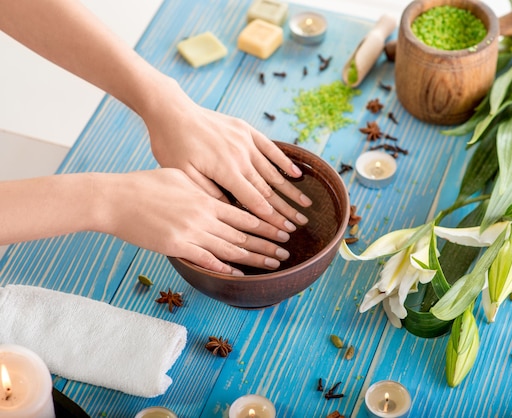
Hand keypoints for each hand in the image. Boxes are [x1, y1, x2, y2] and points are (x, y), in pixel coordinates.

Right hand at [97, 169, 291, 273]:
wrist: (115, 198)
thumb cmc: (144, 185)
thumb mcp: (179, 177)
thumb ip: (202, 188)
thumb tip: (217, 194)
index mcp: (206, 198)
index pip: (244, 213)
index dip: (267, 222)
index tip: (283, 227)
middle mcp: (203, 216)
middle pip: (243, 233)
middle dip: (268, 242)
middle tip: (287, 249)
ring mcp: (190, 232)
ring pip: (230, 248)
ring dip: (254, 257)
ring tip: (274, 263)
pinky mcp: (176, 246)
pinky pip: (206, 259)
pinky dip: (224, 267)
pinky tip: (239, 274)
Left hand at [142, 79, 311, 235]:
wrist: (172, 111)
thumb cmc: (172, 145)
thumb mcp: (182, 174)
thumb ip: (208, 192)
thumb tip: (230, 211)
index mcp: (226, 170)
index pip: (254, 200)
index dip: (271, 218)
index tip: (285, 232)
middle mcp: (241, 156)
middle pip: (268, 189)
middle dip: (286, 209)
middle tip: (301, 223)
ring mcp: (245, 142)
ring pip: (272, 171)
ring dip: (290, 189)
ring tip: (306, 203)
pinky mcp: (246, 130)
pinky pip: (269, 148)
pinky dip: (284, 162)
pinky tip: (296, 174)